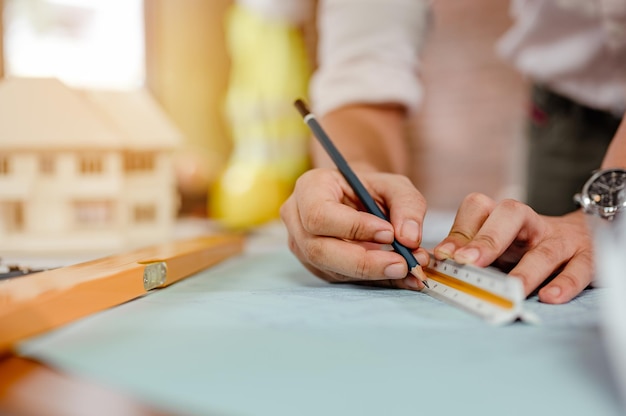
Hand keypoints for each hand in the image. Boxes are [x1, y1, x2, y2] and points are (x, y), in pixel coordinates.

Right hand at [280, 167, 429, 289]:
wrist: (358, 199)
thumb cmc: (371, 188)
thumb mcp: (394, 185)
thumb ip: (407, 205)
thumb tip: (409, 238)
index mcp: (309, 188)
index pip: (320, 214)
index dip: (353, 228)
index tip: (388, 233)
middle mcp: (297, 218)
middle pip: (319, 249)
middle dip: (363, 261)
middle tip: (401, 263)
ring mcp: (302, 246)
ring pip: (330, 269)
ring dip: (372, 273)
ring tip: (407, 269)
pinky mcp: (315, 266)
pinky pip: (341, 279)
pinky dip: (373, 280)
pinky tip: (399, 276)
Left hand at [433, 193, 593, 303]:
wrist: (585, 235)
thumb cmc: (526, 246)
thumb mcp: (497, 244)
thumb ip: (469, 252)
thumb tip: (431, 264)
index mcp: (502, 217)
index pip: (478, 208)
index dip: (460, 231)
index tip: (443, 255)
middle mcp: (531, 223)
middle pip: (511, 214)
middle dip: (487, 238)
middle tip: (467, 262)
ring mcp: (561, 239)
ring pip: (545, 247)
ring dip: (526, 269)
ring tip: (511, 289)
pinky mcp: (588, 258)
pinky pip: (580, 268)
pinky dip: (565, 283)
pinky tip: (549, 297)